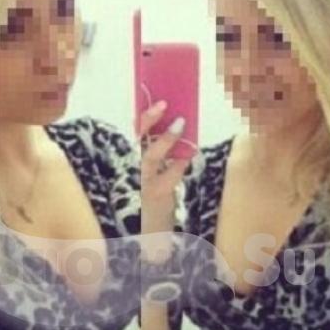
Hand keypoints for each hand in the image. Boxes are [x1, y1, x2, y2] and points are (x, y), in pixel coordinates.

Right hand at [138, 101, 191, 232]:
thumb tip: (185, 124)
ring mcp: (145, 180)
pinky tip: (190, 154)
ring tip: (180, 124)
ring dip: (165, 140)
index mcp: (141, 157)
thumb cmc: (163, 194)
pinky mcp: (157, 193)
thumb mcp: (163, 169)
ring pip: (150, 156)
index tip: (159, 100)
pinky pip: (168, 175)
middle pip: (138, 138)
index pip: (138, 131)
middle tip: (164, 103)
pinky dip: (179, 163)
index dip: (145, 115)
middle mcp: (139, 166)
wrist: (157, 228)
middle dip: (149, 119)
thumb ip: (170, 151)